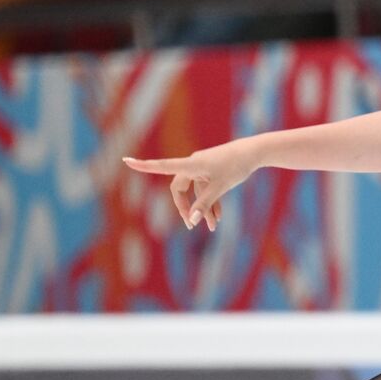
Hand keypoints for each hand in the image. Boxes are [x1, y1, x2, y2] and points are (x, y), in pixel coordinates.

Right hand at [123, 142, 257, 231]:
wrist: (254, 152)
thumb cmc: (236, 166)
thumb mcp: (219, 188)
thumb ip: (204, 204)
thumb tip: (192, 220)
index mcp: (191, 164)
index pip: (162, 165)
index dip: (144, 166)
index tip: (125, 160)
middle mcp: (193, 164)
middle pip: (180, 189)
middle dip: (186, 207)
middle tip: (191, 225)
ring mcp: (203, 167)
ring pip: (196, 192)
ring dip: (203, 209)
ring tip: (213, 227)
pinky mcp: (212, 170)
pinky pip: (206, 188)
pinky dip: (211, 202)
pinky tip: (218, 218)